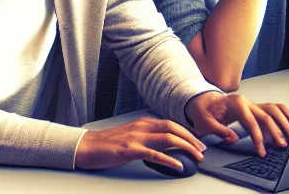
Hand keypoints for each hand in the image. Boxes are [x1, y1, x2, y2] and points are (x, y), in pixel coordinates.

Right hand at [74, 117, 204, 171]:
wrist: (86, 146)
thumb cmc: (108, 144)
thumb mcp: (132, 137)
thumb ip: (148, 138)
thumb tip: (166, 147)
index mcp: (143, 123)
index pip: (171, 124)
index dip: (187, 132)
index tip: (198, 142)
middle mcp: (142, 127)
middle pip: (174, 129)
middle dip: (191, 139)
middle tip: (202, 149)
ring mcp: (136, 137)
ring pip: (168, 138)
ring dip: (186, 147)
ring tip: (196, 156)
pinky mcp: (130, 150)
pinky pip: (154, 154)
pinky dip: (169, 159)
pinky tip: (178, 165)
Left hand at [185, 91, 288, 157]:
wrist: (205, 102)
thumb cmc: (205, 111)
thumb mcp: (205, 122)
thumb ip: (219, 130)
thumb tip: (232, 138)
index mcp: (235, 103)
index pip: (250, 120)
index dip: (257, 135)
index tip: (262, 148)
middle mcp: (247, 101)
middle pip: (267, 114)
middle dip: (276, 131)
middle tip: (282, 145)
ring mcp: (254, 103)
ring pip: (276, 110)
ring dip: (286, 122)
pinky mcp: (257, 108)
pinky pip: (276, 110)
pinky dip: (286, 117)